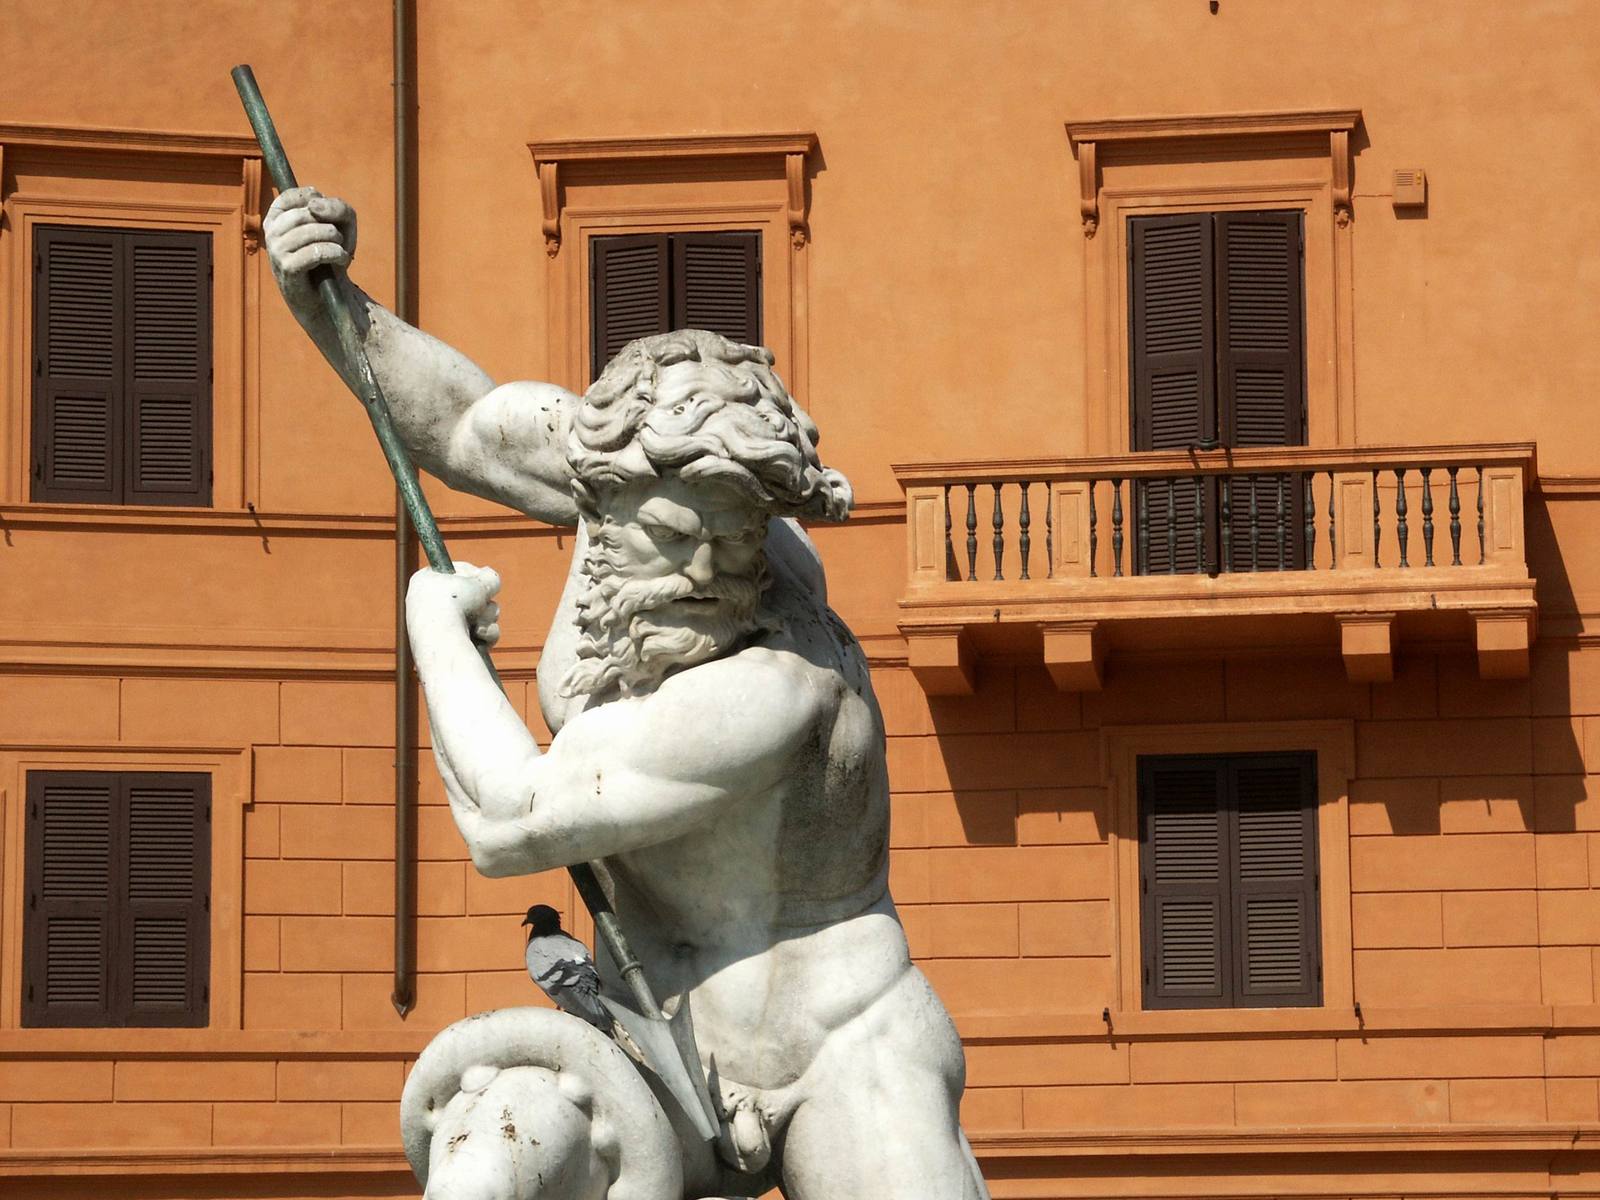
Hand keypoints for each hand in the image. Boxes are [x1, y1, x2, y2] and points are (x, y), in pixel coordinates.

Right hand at [263, 187, 356, 304]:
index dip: (318, 202)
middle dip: (332, 224)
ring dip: (335, 239)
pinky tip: (341, 259)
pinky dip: (335, 253)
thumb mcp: (341, 226)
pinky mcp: (286, 268)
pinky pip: (315, 252)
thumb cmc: (330, 256)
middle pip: (308, 212)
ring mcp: (275, 250)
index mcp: (277, 216)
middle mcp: (271, 231)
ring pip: (311, 231)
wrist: (326, 296)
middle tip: (339, 239)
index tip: (329, 219)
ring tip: (341, 249)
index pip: (294, 195)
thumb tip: (315, 206)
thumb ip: (336, 207)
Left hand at [408, 562, 501, 647]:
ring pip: (479, 616)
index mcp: (424, 581)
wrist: (440, 641)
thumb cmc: (455, 604)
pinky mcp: (451, 647)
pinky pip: (477, 635)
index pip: (454, 571)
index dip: (472, 574)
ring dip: (487, 617)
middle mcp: (427, 604)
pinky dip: (484, 634)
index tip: (480, 579)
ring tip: (478, 622)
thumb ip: (490, 577)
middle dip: (484, 601)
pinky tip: (478, 636)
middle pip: (471, 596)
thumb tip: (492, 584)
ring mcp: (438, 627)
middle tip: (482, 602)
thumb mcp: (480, 580)